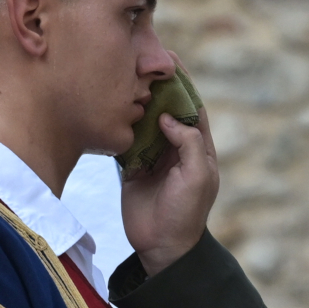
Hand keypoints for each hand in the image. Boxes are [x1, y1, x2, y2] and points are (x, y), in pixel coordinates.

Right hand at [122, 59, 218, 275]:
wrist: (162, 247)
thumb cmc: (186, 212)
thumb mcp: (198, 176)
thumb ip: (188, 142)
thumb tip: (169, 116)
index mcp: (198, 148)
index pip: (193, 107)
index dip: (183, 83)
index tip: (171, 59)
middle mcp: (176, 148)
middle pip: (167, 109)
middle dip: (157, 86)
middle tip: (142, 60)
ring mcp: (154, 157)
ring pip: (145, 121)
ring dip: (137, 102)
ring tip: (123, 75)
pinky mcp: (133, 168)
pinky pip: (127, 140)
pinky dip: (121, 124)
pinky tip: (110, 105)